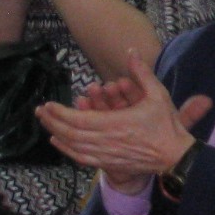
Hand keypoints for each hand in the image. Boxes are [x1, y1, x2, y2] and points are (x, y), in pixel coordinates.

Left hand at [36, 51, 212, 194]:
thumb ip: (142, 72)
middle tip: (40, 111)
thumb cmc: (166, 125)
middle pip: (70, 133)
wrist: (175, 154)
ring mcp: (107, 154)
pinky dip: (67, 150)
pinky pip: (81, 158)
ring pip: (73, 146)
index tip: (48, 104)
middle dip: (52, 121)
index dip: (60, 112)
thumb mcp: (158, 94)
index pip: (79, 119)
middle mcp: (107, 140)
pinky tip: (58, 142)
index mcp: (116, 123)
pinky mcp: (109, 162)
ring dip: (56, 133)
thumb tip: (131, 51)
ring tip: (45, 123)